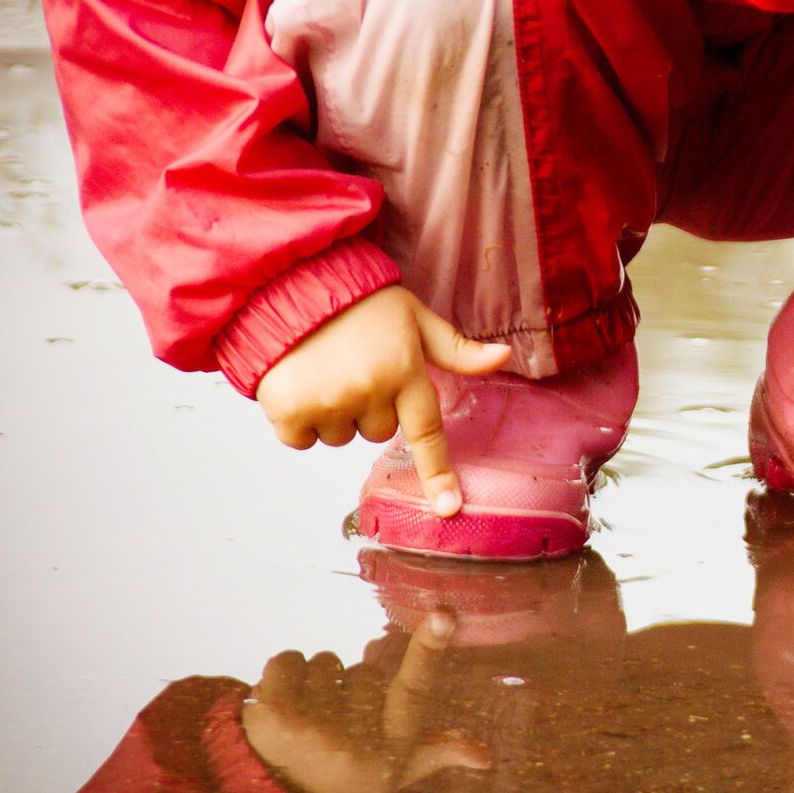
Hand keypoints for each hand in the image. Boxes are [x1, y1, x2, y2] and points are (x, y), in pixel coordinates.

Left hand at [241, 611, 488, 792]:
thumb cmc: (347, 781)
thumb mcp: (395, 774)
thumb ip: (437, 753)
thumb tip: (486, 757)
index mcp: (390, 747)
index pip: (414, 690)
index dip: (429, 649)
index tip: (444, 614)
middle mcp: (355, 741)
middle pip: (363, 671)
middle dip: (351, 688)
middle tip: (336, 726)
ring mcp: (312, 729)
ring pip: (325, 662)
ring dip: (316, 683)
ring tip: (308, 722)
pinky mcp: (273, 716)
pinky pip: (288, 660)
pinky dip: (284, 672)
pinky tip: (284, 704)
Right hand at [255, 285, 509, 515]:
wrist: (289, 284)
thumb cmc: (358, 303)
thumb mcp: (415, 317)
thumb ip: (456, 348)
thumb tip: (503, 356)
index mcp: (405, 371)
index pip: (428, 432)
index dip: (438, 474)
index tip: (449, 508)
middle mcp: (370, 392)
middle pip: (379, 433)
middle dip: (369, 407)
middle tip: (354, 367)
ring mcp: (330, 403)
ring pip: (341, 438)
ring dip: (333, 414)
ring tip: (324, 369)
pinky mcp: (290, 410)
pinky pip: (301, 440)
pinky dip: (297, 420)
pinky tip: (298, 382)